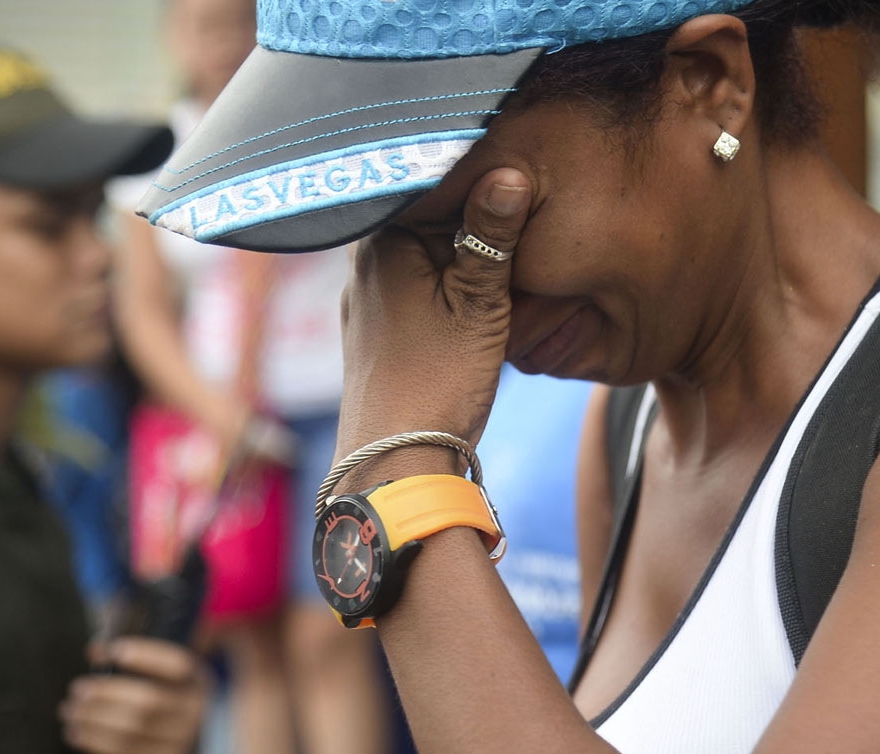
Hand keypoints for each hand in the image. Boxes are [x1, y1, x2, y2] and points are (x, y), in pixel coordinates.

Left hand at [61, 637, 208, 753]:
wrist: (195, 745)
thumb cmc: (171, 701)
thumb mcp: (169, 677)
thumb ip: (138, 657)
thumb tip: (94, 650)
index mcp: (197, 681)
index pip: (176, 665)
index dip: (145, 656)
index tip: (113, 650)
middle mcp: (194, 712)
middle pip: (148, 701)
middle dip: (106, 693)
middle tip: (77, 689)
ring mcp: (181, 742)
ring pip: (131, 731)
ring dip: (93, 721)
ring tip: (70, 712)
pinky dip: (94, 743)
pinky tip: (76, 733)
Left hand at [335, 168, 531, 489]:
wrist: (395, 460)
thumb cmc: (438, 381)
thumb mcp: (479, 304)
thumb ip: (492, 236)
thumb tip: (509, 173)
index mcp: (381, 241)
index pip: (428, 182)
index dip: (474, 175)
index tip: (514, 167)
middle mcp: (361, 263)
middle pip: (421, 219)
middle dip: (465, 213)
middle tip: (517, 202)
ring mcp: (364, 299)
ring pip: (418, 255)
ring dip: (455, 250)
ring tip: (501, 246)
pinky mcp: (372, 331)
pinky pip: (411, 286)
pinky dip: (441, 282)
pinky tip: (469, 293)